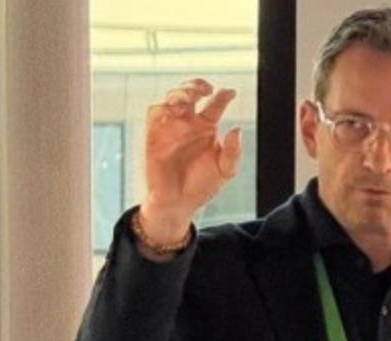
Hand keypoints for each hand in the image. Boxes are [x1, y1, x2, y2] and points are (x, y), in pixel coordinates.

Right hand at [140, 79, 241, 243]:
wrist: (178, 203)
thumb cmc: (202, 186)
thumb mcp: (225, 171)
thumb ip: (233, 152)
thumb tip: (236, 129)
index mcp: (207, 127)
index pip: (216, 104)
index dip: (224, 96)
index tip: (231, 93)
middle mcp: (189, 123)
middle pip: (191, 93)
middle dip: (197, 85)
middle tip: (206, 89)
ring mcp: (171, 127)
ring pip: (172, 98)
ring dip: (180, 92)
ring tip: (191, 97)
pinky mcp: (154, 135)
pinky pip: (155, 113)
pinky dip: (163, 108)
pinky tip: (175, 111)